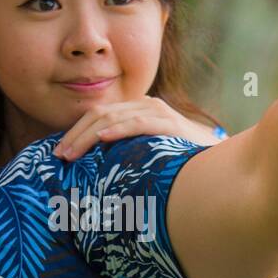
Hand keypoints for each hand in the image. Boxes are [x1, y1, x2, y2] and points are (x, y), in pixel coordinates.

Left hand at [53, 97, 223, 160]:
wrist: (219, 162)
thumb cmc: (180, 162)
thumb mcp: (146, 154)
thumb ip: (125, 153)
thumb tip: (94, 171)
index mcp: (137, 110)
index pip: (98, 116)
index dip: (75, 132)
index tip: (58, 154)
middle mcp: (146, 106)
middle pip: (101, 114)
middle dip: (76, 135)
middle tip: (59, 156)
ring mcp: (158, 112)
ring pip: (114, 118)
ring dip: (88, 136)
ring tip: (72, 153)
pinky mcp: (170, 124)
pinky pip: (139, 123)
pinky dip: (118, 130)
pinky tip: (102, 141)